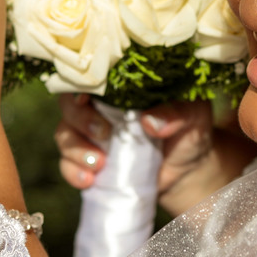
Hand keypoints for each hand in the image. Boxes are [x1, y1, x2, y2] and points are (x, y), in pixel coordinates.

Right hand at [56, 95, 256, 216]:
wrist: (190, 170)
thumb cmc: (191, 130)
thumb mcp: (192, 116)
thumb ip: (176, 113)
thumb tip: (151, 122)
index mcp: (121, 86)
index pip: (91, 75)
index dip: (81, 84)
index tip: (87, 98)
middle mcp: (100, 107)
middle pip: (70, 103)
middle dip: (80, 119)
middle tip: (103, 134)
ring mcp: (91, 136)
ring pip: (65, 134)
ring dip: (75, 149)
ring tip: (98, 164)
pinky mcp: (89, 162)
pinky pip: (67, 164)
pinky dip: (72, 172)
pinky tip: (88, 180)